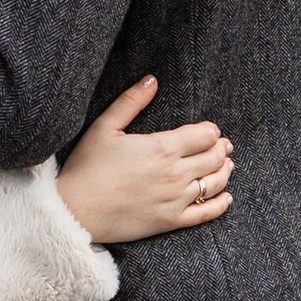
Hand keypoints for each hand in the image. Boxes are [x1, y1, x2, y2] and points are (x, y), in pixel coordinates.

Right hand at [55, 77, 233, 245]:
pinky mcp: (171, 221)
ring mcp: (175, 199)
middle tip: (222, 145)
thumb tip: (152, 80)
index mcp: (162, 147)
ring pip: (214, 183)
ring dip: (224, 171)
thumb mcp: (104, 127)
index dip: (210, 131)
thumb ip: (131, 101)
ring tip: (226, 165)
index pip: (204, 135)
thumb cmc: (86, 167)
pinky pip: (206, 213)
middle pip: (214, 157)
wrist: (74, 211)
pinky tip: (226, 198)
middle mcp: (175, 173)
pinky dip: (221, 204)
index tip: (209, 131)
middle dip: (221, 148)